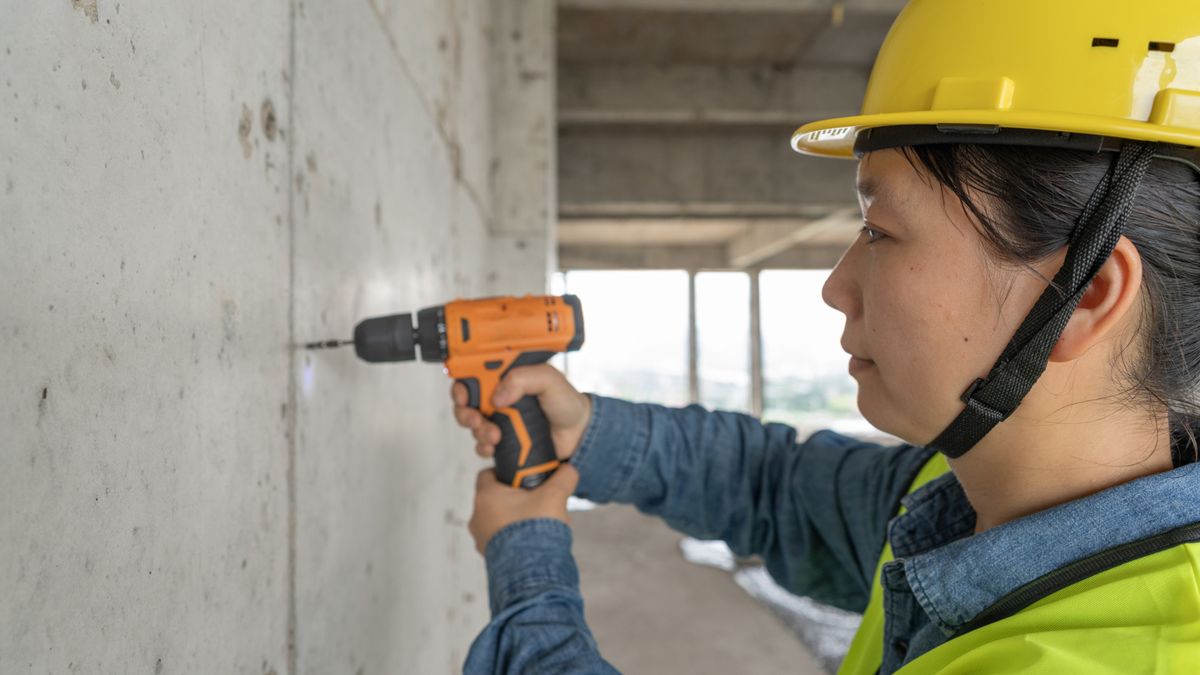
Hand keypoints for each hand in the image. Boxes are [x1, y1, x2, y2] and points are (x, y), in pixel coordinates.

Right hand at [451, 364, 591, 461]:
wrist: (577, 435)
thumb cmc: (565, 402)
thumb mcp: (549, 379)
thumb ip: (524, 379)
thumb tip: (498, 396)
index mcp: (507, 376)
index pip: (474, 373)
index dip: (462, 383)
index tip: (463, 395)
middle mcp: (498, 396)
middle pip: (465, 400)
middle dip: (464, 411)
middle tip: (476, 418)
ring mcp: (498, 419)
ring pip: (471, 424)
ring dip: (477, 430)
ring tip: (494, 436)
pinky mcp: (501, 440)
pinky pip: (481, 444)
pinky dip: (483, 447)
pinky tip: (495, 447)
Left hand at [468, 463, 580, 554]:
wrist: (532, 573)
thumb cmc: (536, 530)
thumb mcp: (554, 496)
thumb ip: (563, 477)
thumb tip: (569, 469)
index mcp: (486, 497)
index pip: (487, 474)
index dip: (504, 471)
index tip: (522, 475)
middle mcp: (477, 517)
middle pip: (496, 498)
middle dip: (518, 497)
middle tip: (538, 498)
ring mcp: (481, 539)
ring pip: (500, 520)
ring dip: (518, 518)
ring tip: (542, 523)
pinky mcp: (490, 556)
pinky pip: (502, 540)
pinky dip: (517, 537)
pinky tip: (537, 541)